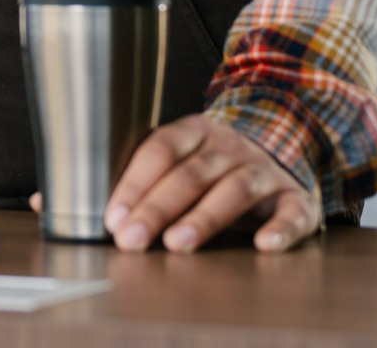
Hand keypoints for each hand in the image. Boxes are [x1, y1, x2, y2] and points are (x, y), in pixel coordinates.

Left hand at [94, 113, 319, 253]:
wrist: (284, 143)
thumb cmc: (215, 164)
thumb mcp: (181, 157)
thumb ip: (143, 179)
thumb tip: (80, 213)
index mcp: (195, 131)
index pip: (159, 151)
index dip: (134, 183)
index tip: (113, 218)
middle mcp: (230, 147)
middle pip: (190, 174)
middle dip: (157, 208)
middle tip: (131, 238)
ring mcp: (265, 170)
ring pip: (234, 190)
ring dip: (204, 218)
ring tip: (177, 243)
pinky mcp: (295, 198)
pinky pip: (291, 212)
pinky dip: (281, 229)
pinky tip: (264, 245)